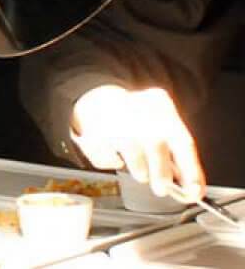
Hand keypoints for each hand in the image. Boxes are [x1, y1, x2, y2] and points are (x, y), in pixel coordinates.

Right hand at [70, 85, 205, 199]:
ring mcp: (115, 119)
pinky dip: (112, 162)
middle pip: (156, 145)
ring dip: (139, 170)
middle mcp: (140, 111)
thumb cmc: (138, 120)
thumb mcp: (162, 127)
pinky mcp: (95, 131)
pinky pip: (108, 159)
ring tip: (139, 170)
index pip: (183, 141)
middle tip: (162, 189)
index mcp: (163, 108)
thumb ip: (176, 154)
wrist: (97, 99)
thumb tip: (190, 186)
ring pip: (133, 155)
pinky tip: (116, 154)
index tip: (195, 191)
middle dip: (161, 174)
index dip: (191, 170)